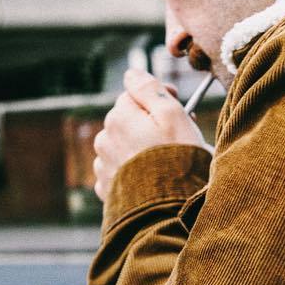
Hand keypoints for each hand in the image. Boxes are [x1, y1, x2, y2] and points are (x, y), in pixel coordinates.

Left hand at [93, 68, 209, 200]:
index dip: (159, 96)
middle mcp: (104, 139)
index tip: (180, 106)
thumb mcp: (172, 115)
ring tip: (165, 159)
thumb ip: (149, 88)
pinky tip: (152, 176)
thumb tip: (131, 72)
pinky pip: (121, 169)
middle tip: (178, 135)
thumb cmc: (176, 161)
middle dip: (150, 122)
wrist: (167, 211)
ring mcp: (104, 166)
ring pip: (124, 143)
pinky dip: (134, 168)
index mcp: (118, 117)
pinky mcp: (107, 189)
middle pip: (128, 118)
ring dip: (141, 145)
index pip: (134, 93)